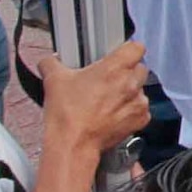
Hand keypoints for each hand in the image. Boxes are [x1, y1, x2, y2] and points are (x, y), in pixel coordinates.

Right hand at [50, 37, 153, 154]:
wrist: (73, 143)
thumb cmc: (67, 113)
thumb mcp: (53, 80)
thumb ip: (51, 63)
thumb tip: (49, 61)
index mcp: (114, 68)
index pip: (136, 47)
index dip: (127, 50)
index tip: (119, 55)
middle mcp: (130, 83)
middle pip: (140, 68)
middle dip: (128, 71)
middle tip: (109, 79)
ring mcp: (138, 103)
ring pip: (141, 90)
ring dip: (130, 92)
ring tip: (109, 100)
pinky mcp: (139, 120)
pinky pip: (141, 110)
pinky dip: (131, 111)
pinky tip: (114, 114)